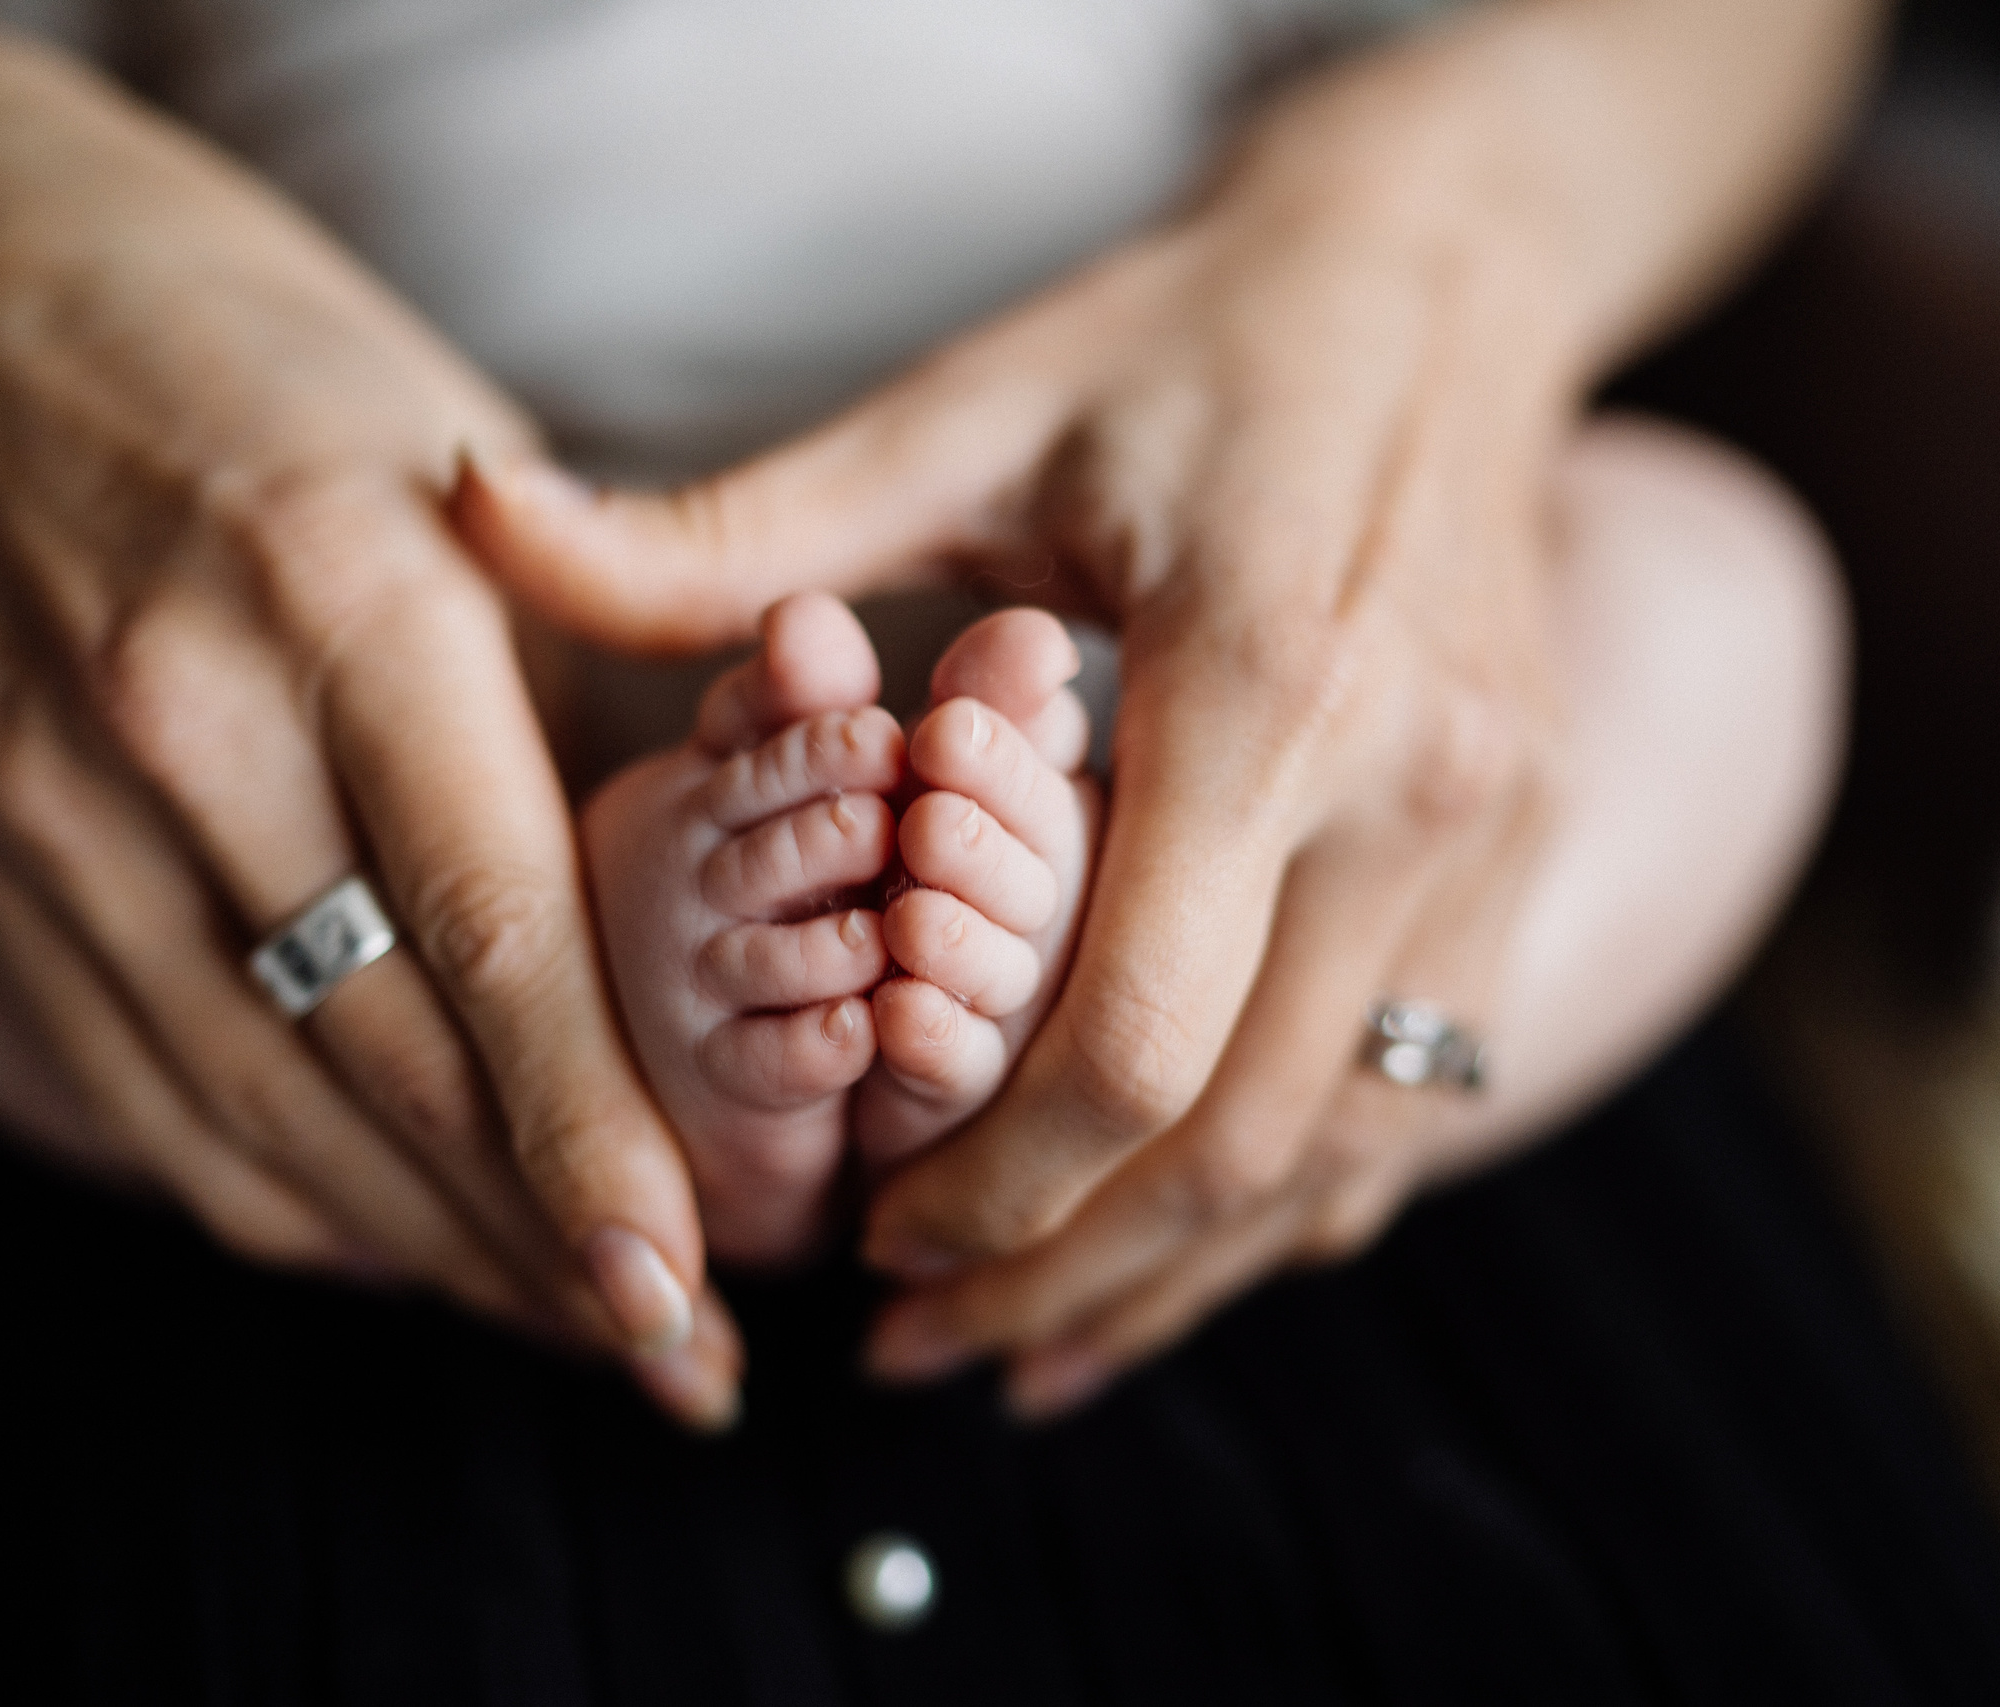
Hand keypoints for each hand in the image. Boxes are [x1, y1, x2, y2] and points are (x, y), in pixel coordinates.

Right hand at [0, 10, 736, 1424]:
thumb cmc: (273, 373)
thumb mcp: (466, 492)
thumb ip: (575, 712)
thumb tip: (710, 939)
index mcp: (358, 602)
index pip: (497, 928)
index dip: (591, 1135)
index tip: (687, 1282)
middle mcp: (194, 718)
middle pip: (384, 1057)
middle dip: (540, 1240)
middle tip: (678, 1351)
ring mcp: (59, 800)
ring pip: (258, 1107)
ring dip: (428, 1251)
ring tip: (573, 1330)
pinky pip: (144, 1087)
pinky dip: (282, 1194)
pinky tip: (400, 1247)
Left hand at [457, 0, 1868, 1410]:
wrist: (1445, 272)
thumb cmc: (1187, 336)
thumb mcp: (967, 412)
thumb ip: (734, 524)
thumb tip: (474, 515)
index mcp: (1267, 685)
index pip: (1134, 1039)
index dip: (992, 1183)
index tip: (876, 1241)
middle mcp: (1413, 788)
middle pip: (1240, 1140)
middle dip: (1063, 1265)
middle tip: (916, 1335)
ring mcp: (1496, 832)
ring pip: (1347, 1153)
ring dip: (1180, 1274)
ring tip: (1025, 1341)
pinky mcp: (1525, 848)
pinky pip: (1424, 1095)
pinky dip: (1294, 1207)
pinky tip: (1180, 1255)